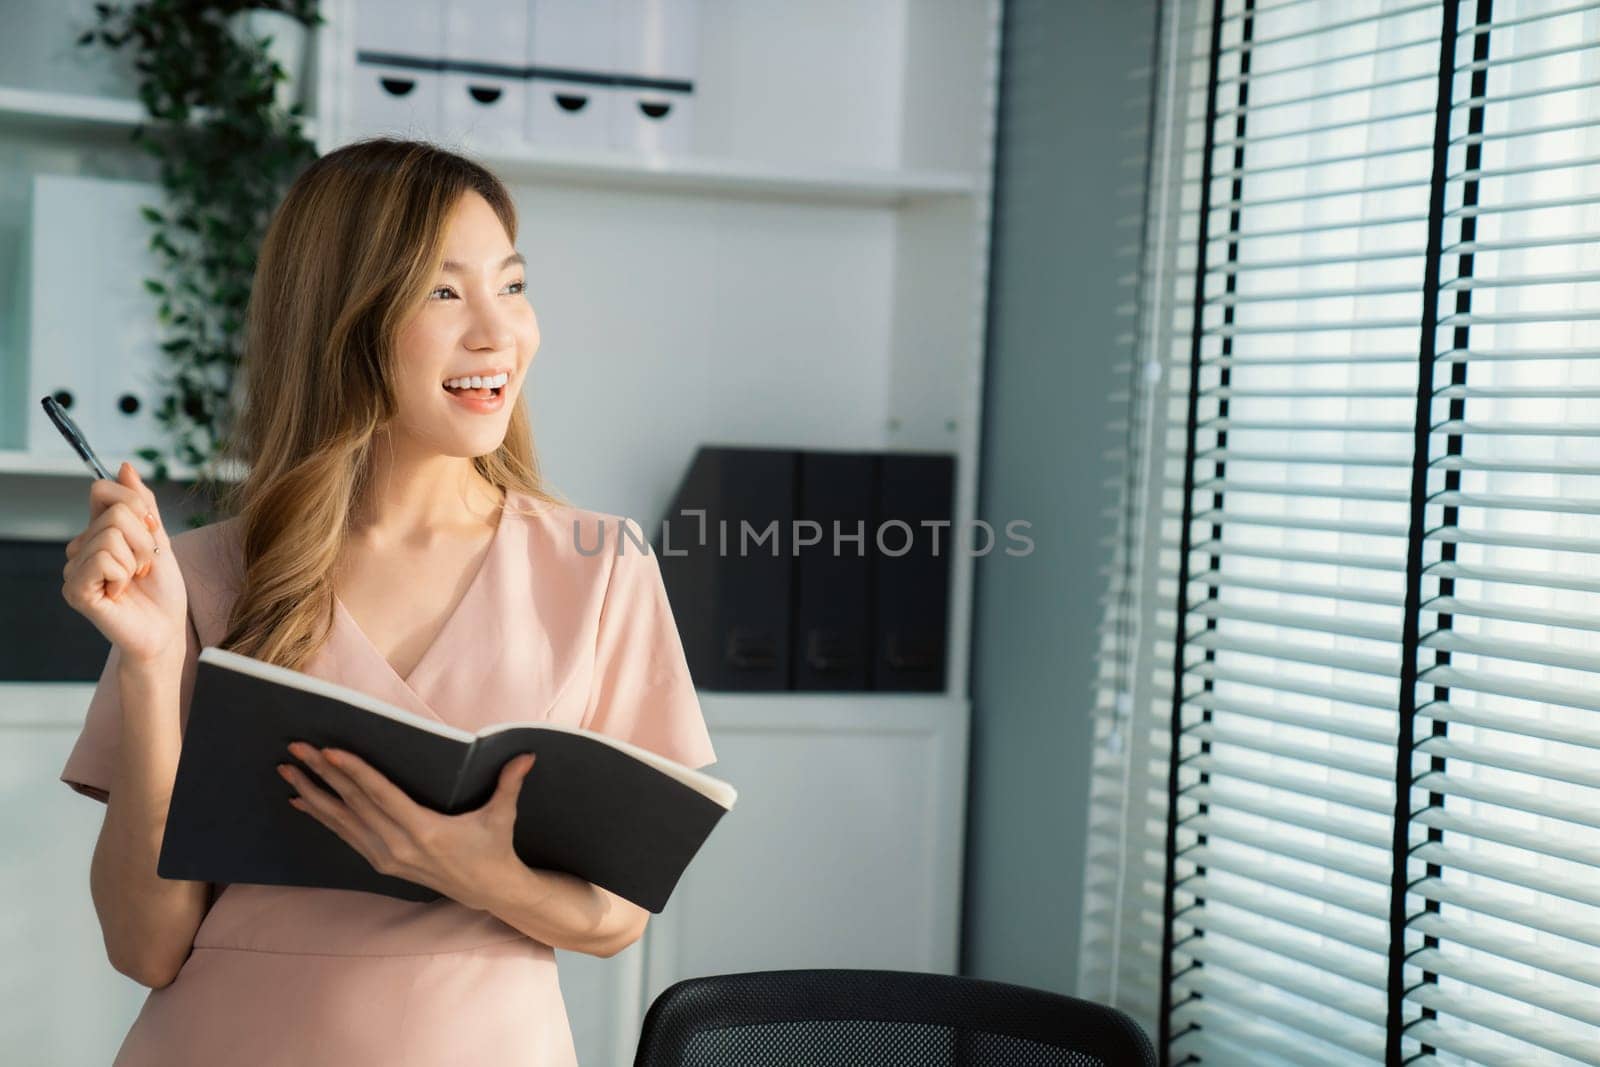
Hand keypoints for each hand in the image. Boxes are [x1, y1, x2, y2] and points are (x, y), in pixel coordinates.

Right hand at [62, 461, 186, 665]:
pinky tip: (120, 593)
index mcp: (99, 532)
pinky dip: (124, 575)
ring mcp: (74, 569)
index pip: (102, 489)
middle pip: (114, 512)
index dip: (135, 504)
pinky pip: (104, 559)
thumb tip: (125, 467)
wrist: (165, 630)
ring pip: (110, 535)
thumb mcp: (159, 538)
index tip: (151, 530)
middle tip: (145, 565)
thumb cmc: (162, 590)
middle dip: (144, 539)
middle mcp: (81, 548)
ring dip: (137, 559)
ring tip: (134, 580)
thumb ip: (143, 504)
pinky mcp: (75, 589)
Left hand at [277, 743, 536, 910]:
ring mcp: (386, 857)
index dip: (354, 772)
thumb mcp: (502, 817)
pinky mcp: (382, 863)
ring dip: (313, 794)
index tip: (329, 752)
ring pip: (341, 821)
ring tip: (288, 771)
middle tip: (296, 749)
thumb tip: (526, 754)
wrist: (488, 892)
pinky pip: (345, 835)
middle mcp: (398, 845)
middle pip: (353, 804)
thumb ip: (509, 784)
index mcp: (424, 830)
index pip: (380, 795)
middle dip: (321, 775)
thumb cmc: (495, 849)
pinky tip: (302, 801)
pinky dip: (322, 817)